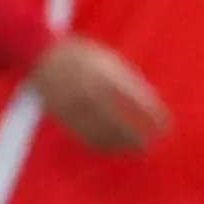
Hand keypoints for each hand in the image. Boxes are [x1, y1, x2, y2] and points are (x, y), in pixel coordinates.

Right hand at [31, 35, 169, 153]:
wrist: (38, 54)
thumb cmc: (81, 54)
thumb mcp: (108, 59)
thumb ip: (129, 79)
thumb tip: (151, 101)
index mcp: (105, 76)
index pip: (137, 102)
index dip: (154, 117)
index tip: (165, 127)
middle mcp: (90, 94)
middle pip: (120, 124)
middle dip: (137, 138)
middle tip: (150, 144)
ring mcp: (75, 107)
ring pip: (102, 135)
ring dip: (120, 145)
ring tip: (134, 149)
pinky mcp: (62, 117)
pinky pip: (84, 137)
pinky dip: (101, 145)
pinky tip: (111, 148)